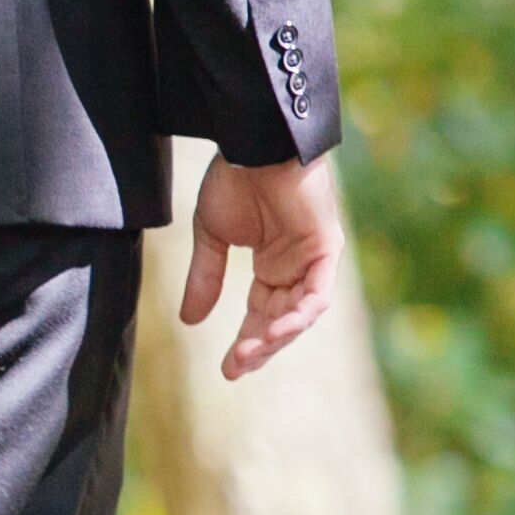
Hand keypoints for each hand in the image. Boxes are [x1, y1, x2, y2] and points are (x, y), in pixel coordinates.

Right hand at [180, 153, 339, 378]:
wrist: (253, 145)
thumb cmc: (234, 179)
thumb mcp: (212, 236)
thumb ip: (205, 278)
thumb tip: (189, 321)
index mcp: (272, 265)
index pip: (260, 315)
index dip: (245, 342)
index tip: (226, 369)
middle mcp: (295, 267)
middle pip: (280, 321)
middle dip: (258, 347)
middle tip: (234, 367)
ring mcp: (313, 259)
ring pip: (300, 314)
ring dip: (276, 337)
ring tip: (250, 353)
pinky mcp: (326, 249)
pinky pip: (318, 294)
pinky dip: (299, 315)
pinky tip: (276, 331)